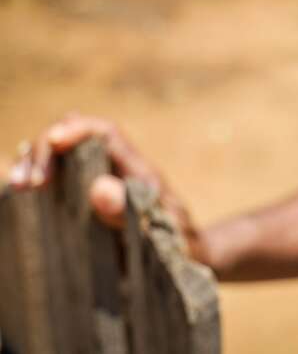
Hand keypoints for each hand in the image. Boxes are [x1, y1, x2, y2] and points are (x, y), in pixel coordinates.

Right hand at [8, 114, 196, 239]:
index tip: (54, 141)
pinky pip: (58, 184)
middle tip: (29, 183)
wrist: (190, 258)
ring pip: (62, 159)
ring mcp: (100, 185)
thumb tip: (99, 189)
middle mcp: (117, 171)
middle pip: (76, 140)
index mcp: (138, 170)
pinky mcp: (87, 204)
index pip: (106, 133)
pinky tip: (21, 195)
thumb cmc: (180, 244)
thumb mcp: (164, 233)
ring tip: (18, 185)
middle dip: (47, 152)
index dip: (78, 129)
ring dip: (35, 164)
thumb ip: (133, 213)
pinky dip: (37, 184)